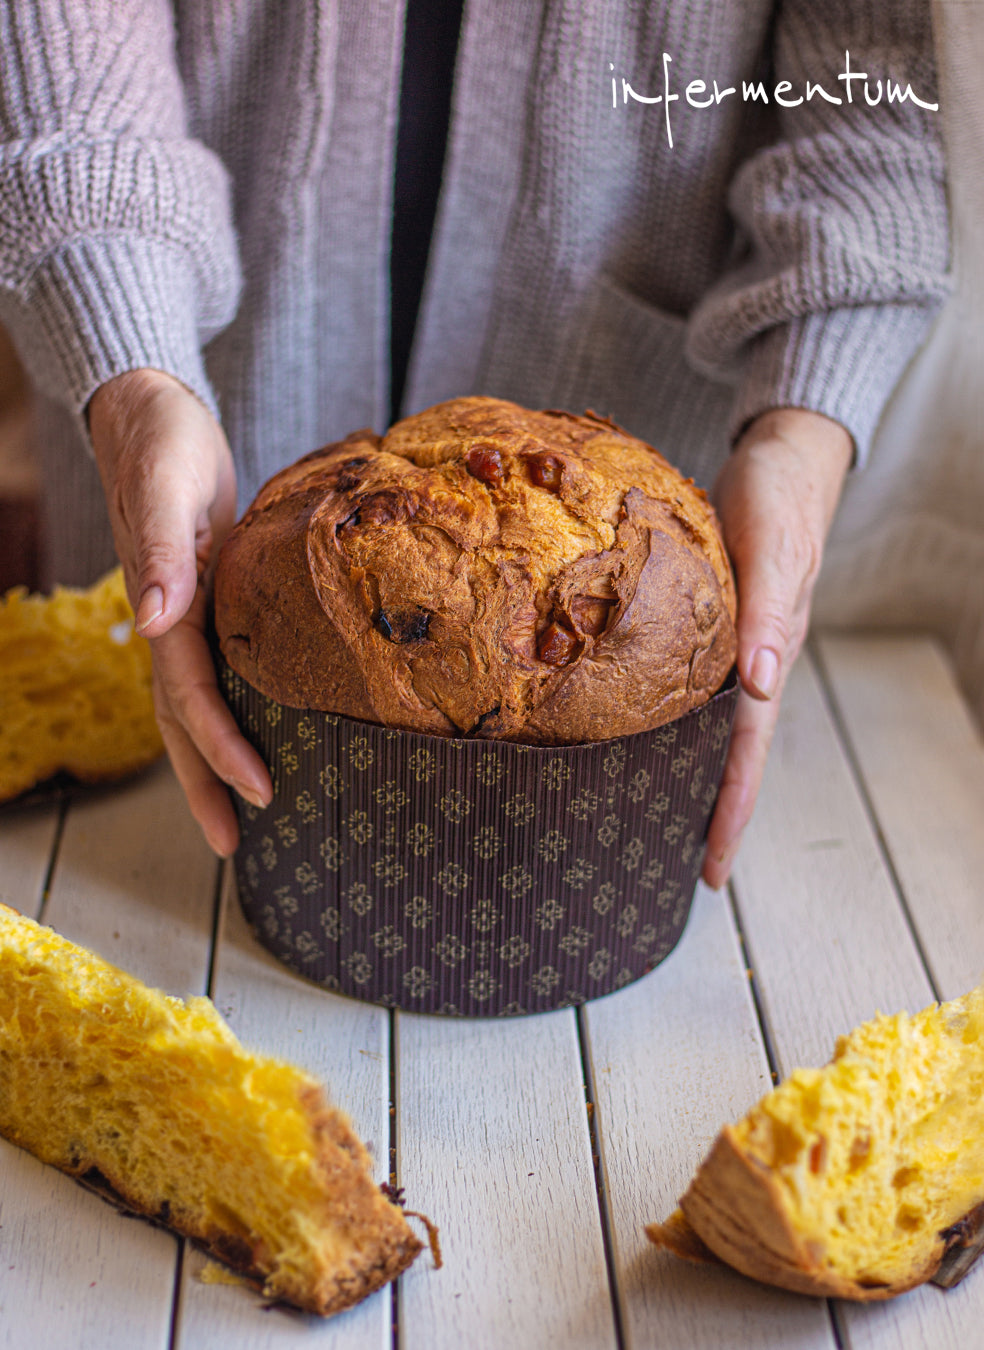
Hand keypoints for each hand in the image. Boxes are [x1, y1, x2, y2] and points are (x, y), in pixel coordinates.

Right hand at [89, 369, 271, 855]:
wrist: (148, 414)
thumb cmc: (162, 442)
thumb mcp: (166, 486)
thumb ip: (162, 553)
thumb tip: (152, 623)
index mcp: (167, 607)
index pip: (192, 697)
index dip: (223, 748)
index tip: (262, 791)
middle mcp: (171, 624)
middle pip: (184, 721)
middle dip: (208, 784)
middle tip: (236, 844)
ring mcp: (184, 617)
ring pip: (194, 706)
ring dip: (211, 761)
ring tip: (242, 811)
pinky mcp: (205, 602)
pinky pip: (212, 674)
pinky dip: (227, 713)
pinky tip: (257, 729)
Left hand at [702, 407, 851, 888]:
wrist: (779, 455)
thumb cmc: (778, 497)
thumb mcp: (774, 548)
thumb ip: (766, 613)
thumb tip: (762, 686)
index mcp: (768, 655)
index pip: (747, 750)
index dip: (731, 810)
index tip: (713, 867)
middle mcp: (749, 662)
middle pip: (729, 752)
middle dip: (712, 812)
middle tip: (688, 871)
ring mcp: (731, 646)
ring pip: (710, 726)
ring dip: (690, 772)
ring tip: (659, 819)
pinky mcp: (711, 622)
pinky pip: (692, 686)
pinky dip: (673, 719)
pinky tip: (645, 732)